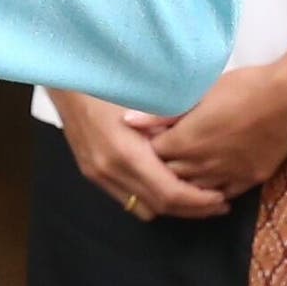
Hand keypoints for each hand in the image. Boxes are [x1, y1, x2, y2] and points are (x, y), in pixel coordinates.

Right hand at [55, 89, 228, 220]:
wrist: (65, 76)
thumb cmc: (109, 80)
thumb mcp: (146, 99)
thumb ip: (169, 128)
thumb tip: (198, 148)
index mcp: (126, 152)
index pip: (169, 192)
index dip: (198, 201)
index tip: (221, 197)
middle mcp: (110, 169)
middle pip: (159, 206)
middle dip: (192, 209)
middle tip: (218, 204)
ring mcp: (97, 172)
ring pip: (142, 207)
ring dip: (171, 207)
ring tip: (195, 197)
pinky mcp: (90, 171)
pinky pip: (126, 198)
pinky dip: (150, 197)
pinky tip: (164, 184)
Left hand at [149, 61, 286, 198]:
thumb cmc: (243, 87)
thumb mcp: (201, 94)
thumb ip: (163, 113)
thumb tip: (127, 121)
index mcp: (187, 140)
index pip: (154, 155)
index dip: (148, 149)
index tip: (146, 141)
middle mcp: (204, 163)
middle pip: (171, 176)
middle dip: (161, 169)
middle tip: (158, 158)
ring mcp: (228, 174)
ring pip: (196, 190)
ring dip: (185, 183)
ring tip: (180, 173)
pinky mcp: (249, 179)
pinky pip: (224, 193)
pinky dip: (211, 191)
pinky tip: (207, 186)